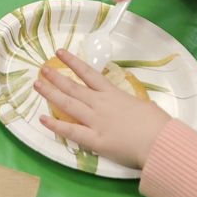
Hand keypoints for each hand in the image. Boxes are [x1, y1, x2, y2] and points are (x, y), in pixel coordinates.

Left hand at [34, 48, 171, 168]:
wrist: (159, 142)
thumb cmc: (157, 124)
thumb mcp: (143, 105)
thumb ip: (130, 103)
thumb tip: (129, 104)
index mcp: (113, 94)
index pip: (88, 73)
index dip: (73, 62)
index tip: (60, 53)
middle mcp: (100, 104)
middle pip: (73, 87)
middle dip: (56, 77)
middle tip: (42, 69)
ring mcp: (95, 121)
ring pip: (68, 104)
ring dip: (51, 94)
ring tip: (37, 85)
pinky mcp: (94, 140)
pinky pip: (71, 131)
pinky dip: (55, 126)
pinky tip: (42, 120)